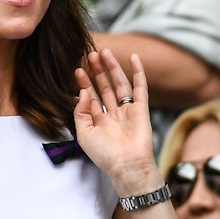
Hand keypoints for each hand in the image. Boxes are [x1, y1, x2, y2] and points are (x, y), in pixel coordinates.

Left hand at [74, 50, 156, 193]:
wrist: (127, 166)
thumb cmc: (105, 156)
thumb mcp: (84, 135)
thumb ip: (81, 112)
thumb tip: (83, 92)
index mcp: (99, 122)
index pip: (91, 97)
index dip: (84, 83)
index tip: (78, 70)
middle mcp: (114, 115)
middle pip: (105, 87)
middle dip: (98, 71)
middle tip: (91, 54)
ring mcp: (128, 111)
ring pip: (119, 84)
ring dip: (113, 68)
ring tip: (104, 52)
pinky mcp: (141, 110)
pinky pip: (140, 88)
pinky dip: (138, 73)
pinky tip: (134, 59)